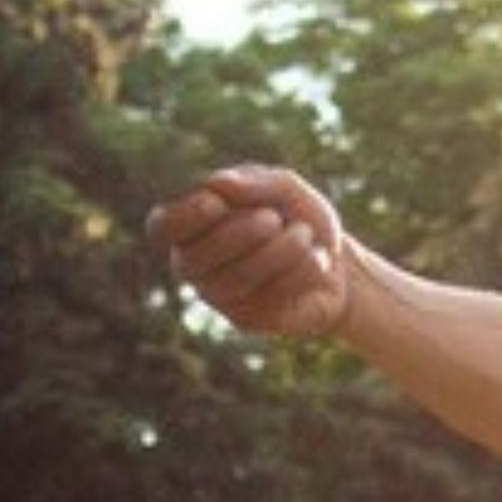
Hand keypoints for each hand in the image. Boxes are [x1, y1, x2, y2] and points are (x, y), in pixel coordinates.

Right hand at [152, 164, 355, 343]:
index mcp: (192, 227)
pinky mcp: (248, 320)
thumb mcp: (286, 188)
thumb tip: (214, 182)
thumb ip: (254, 182)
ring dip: (278, 250)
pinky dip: (300, 270)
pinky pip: (268, 297)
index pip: (162, 227)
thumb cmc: (299, 219)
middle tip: (272, 218)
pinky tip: (316, 260)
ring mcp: (219, 297)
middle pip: (191, 258)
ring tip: (304, 234)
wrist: (340, 265)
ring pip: (234, 279)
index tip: (216, 202)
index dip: (184, 216)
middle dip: (236, 233)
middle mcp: (195, 266)